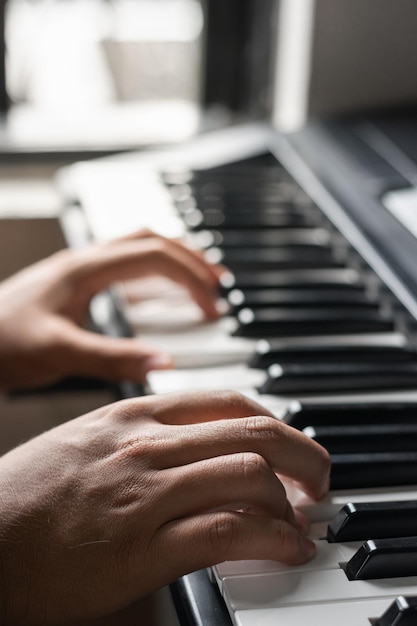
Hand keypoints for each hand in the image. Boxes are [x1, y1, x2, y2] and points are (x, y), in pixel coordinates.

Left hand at [0, 231, 221, 391]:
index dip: (191, 278)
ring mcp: (79, 270)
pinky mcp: (75, 284)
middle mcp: (85, 261)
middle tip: (218, 282)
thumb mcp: (60, 352)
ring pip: (138, 247)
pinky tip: (157, 294)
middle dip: (190, 259)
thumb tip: (165, 362)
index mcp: (86, 268)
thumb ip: (113, 357)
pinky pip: (124, 266)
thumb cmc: (3, 342)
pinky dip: (151, 275)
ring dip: (173, 259)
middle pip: (151, 241)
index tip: (211, 305)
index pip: (155, 257)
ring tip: (199, 278)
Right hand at [0, 390, 329, 623]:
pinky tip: (285, 548)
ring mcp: (147, 493)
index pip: (228, 401)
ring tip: (302, 520)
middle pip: (253, 431)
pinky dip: (272, 538)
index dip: (274, 422)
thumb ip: (140, 437)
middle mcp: (147, 445)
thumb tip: (191, 448)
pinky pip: (228, 530)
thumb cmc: (29, 494)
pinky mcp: (144, 547)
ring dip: (291, 500)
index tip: (291, 443)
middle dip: (303, 453)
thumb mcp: (88, 442)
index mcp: (135, 417)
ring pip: (249, 474)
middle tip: (320, 476)